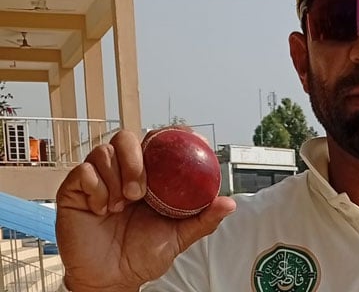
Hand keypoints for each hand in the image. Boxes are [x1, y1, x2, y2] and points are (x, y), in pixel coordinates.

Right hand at [55, 128, 235, 291]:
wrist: (111, 279)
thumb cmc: (143, 255)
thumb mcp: (179, 237)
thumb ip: (203, 219)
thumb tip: (229, 203)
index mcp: (149, 177)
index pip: (156, 143)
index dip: (167, 135)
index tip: (181, 140)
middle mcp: (123, 172)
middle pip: (127, 138)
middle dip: (134, 159)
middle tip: (139, 191)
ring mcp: (99, 179)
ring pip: (104, 151)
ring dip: (115, 176)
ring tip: (121, 206)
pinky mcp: (75, 190)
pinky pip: (83, 171)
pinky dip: (96, 188)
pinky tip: (102, 210)